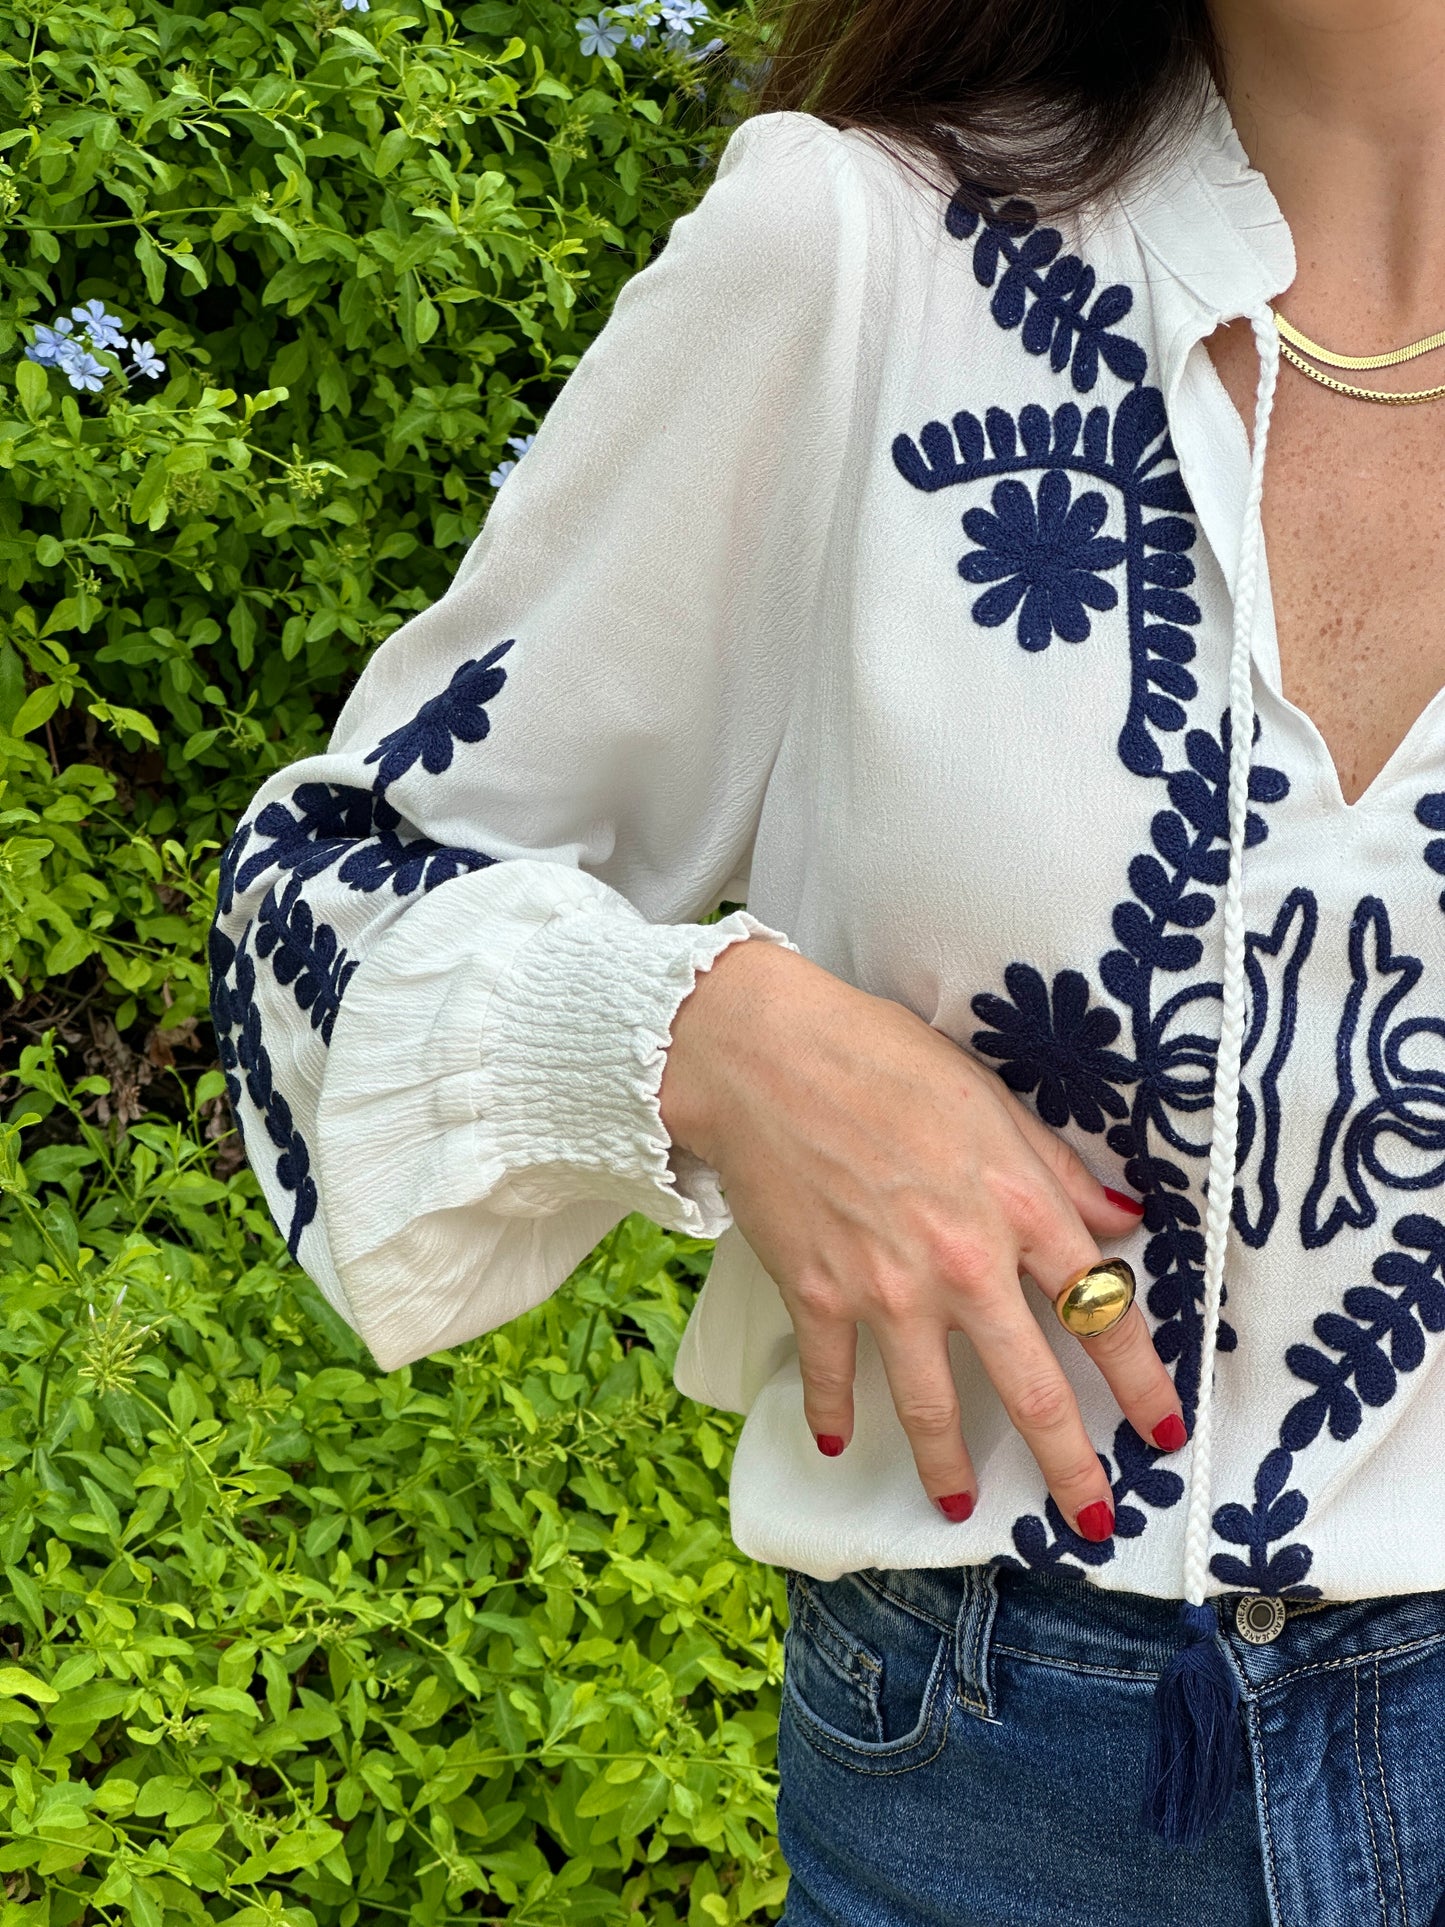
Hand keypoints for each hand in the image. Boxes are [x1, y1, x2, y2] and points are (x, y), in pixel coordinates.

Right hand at [659, 939, 1182, 1537]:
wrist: (763, 1055)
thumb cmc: (882, 1059)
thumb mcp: (992, 1100)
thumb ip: (1057, 1172)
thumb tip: (1124, 1222)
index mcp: (1018, 1206)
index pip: (1102, 1312)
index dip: (1142, 1383)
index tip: (1164, 1431)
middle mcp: (963, 1262)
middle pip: (1033, 1389)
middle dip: (1070, 1466)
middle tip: (1093, 1520)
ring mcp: (886, 1289)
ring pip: (933, 1408)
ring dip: (950, 1468)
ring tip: (963, 1506)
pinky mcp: (816, 1296)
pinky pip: (835, 1377)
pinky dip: (835, 1414)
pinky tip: (840, 1443)